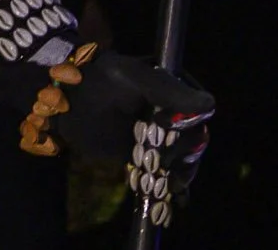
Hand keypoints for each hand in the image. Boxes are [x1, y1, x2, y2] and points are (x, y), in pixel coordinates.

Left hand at [7, 44, 212, 223]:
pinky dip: (172, 187)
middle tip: (165, 159)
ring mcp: (157, 136)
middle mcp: (170, 113)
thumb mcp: (133, 77)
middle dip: (186, 153)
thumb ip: (167, 89)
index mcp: (174, 87)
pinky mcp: (143, 156)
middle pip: (194, 138)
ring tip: (170, 183)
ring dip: (181, 172)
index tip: (169, 127)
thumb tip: (209, 104)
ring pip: (183, 159)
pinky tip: (177, 200)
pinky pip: (164, 173)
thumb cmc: (100, 79)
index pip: (199, 110)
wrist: (68, 101)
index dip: (192, 123)